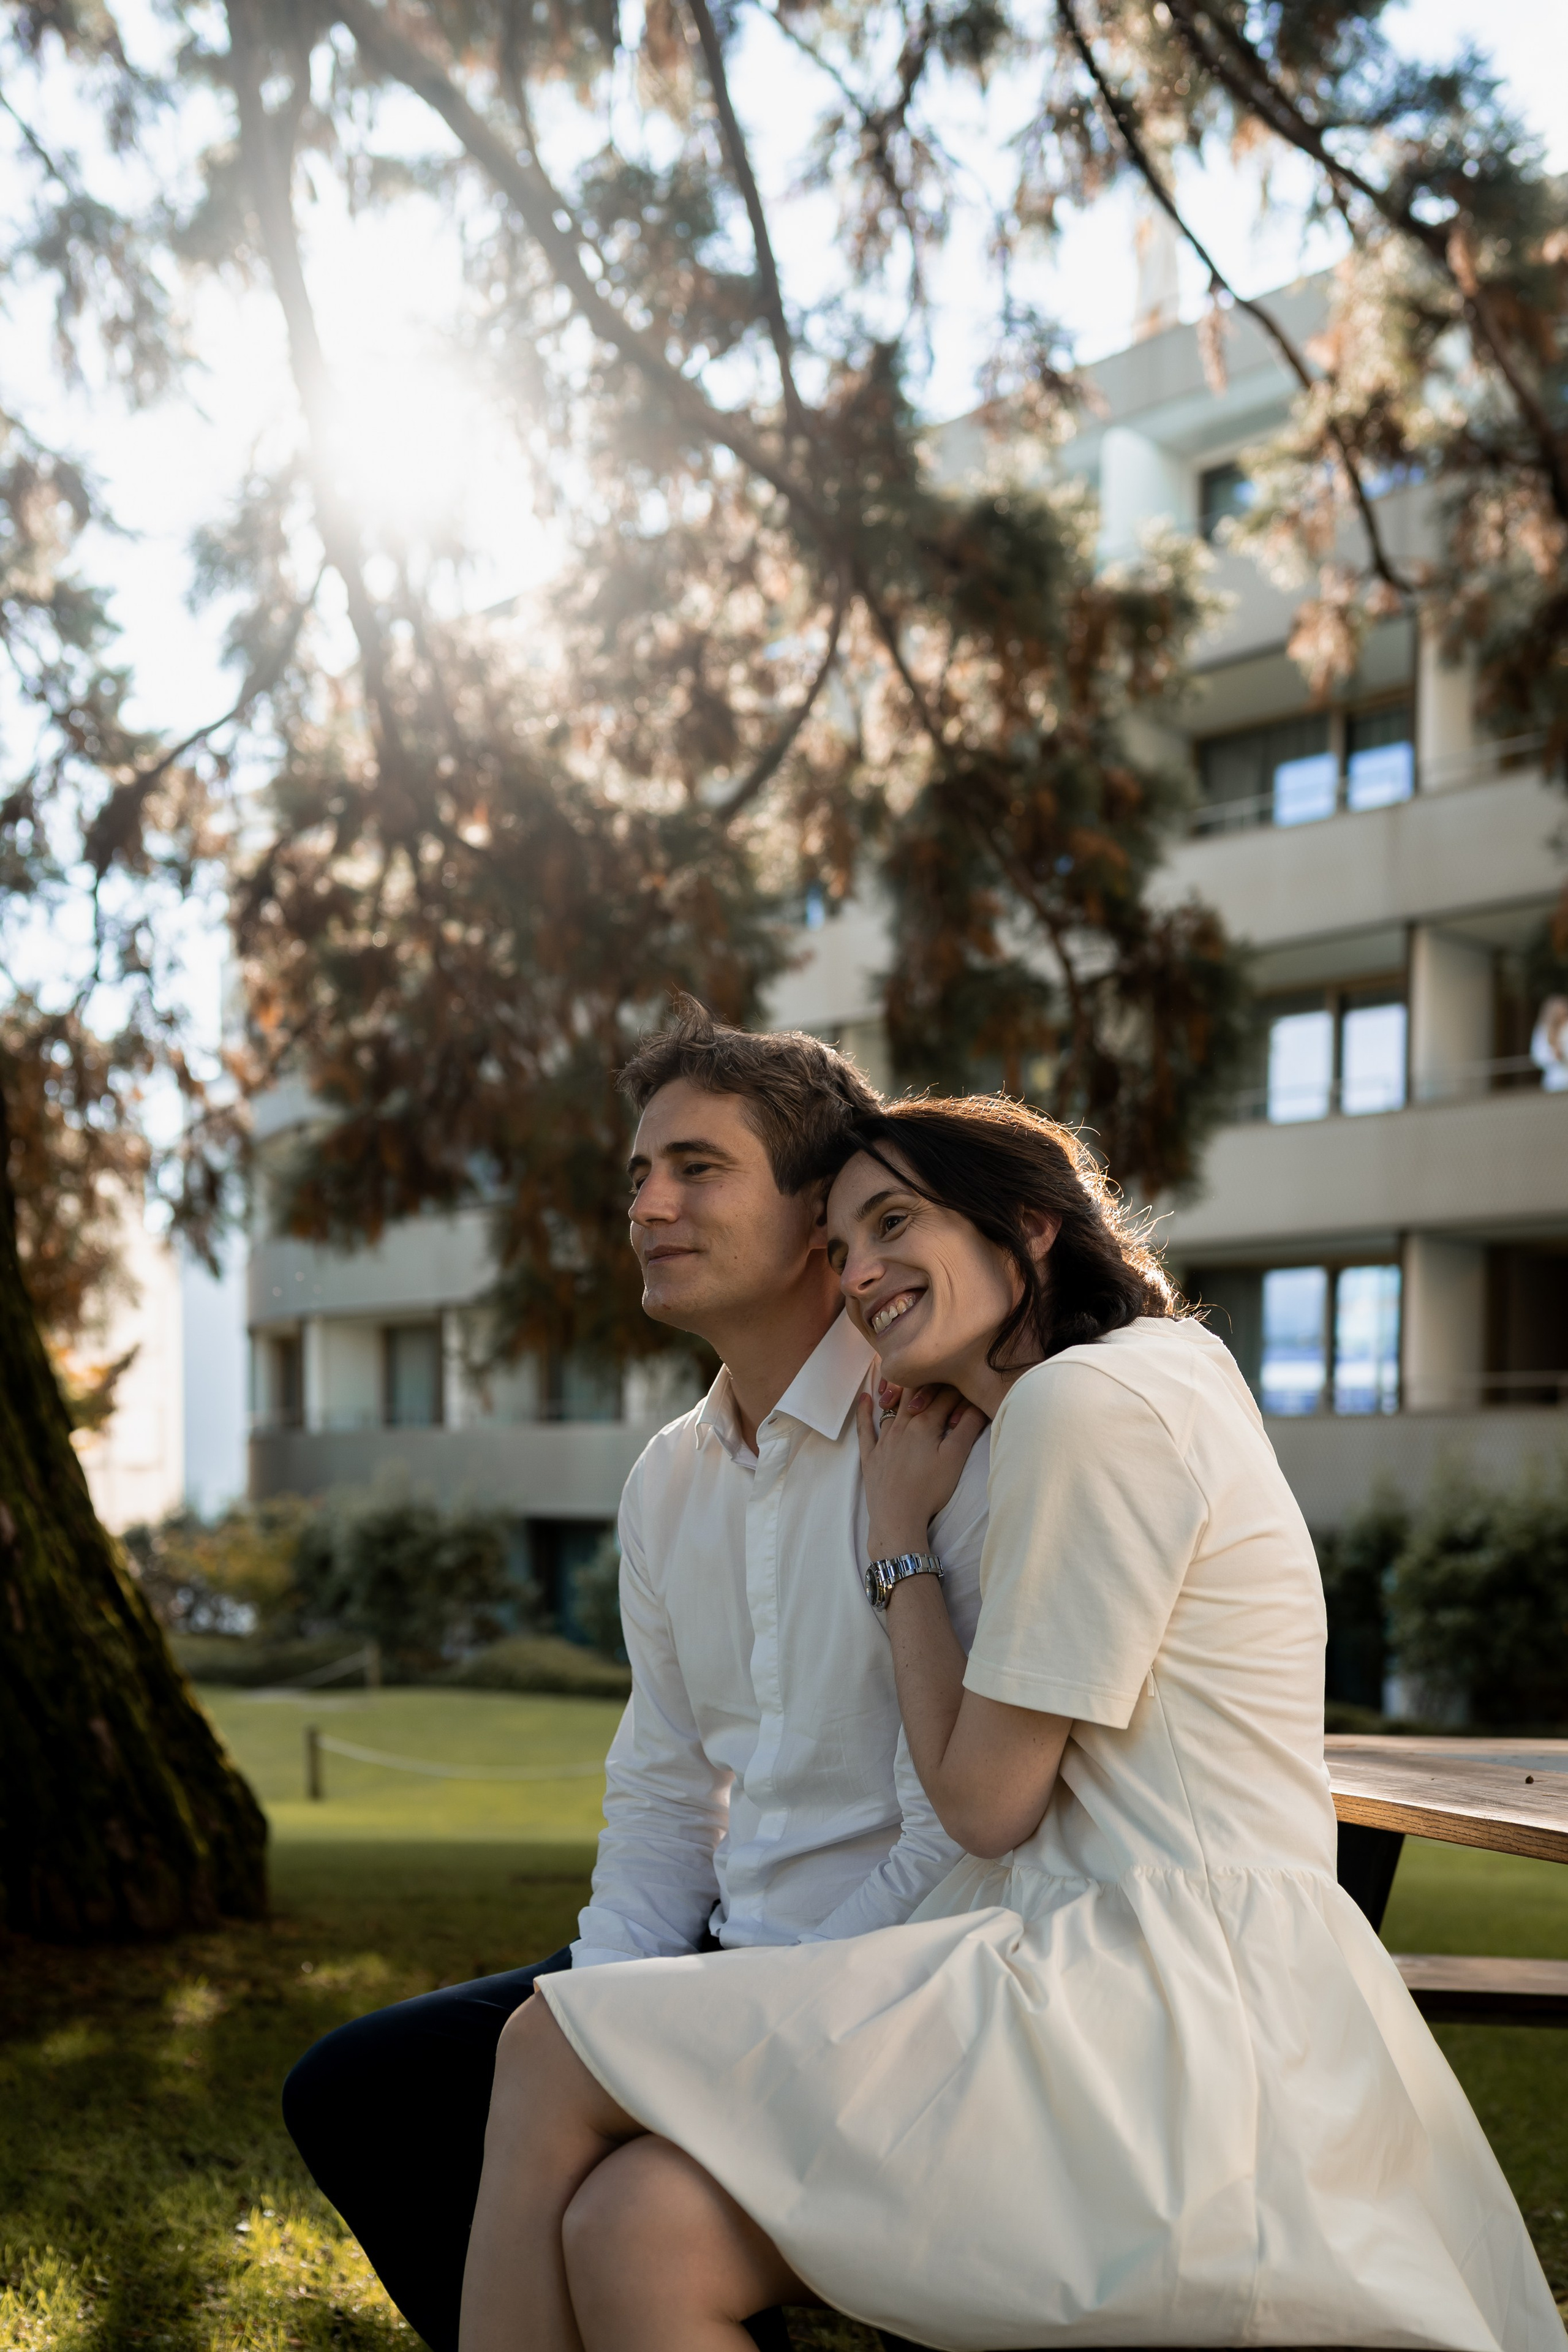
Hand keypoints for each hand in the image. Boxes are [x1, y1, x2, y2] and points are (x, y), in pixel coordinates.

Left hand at [855, 1380, 986, 1559]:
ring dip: (901, 1391)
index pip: (944, 1397)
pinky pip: (865, 1428)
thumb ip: (968, 1427)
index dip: (958, 1390)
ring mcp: (883, 1439)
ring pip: (892, 1406)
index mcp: (925, 1424)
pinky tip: (865, 1398)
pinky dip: (864, 1411)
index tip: (968, 1388)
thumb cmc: (930, 1490)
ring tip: (908, 1378)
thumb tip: (978, 1403)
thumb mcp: (955, 1458)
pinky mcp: (870, 1455)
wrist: (898, 1518)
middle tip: (940, 1377)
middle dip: (931, 1384)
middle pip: (917, 1395)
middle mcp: (902, 1425)